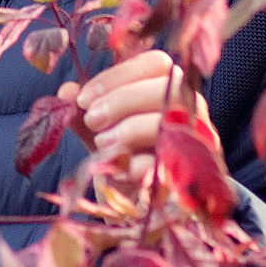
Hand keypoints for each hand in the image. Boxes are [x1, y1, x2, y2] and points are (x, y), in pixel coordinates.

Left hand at [72, 50, 211, 164]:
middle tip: (91, 119)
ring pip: (174, 121)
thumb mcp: (98, 128)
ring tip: (101, 143)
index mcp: (169, 88)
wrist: (138, 203)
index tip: (84, 98)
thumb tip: (66, 90)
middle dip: (124, 100)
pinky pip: (171, 162)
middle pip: (170, 87)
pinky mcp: (195, 174)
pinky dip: (138, 164)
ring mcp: (199, 143)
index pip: (157, 63)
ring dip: (130, 129)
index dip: (118, 75)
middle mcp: (192, 111)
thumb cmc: (121, 153)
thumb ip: (83, 109)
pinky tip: (117, 170)